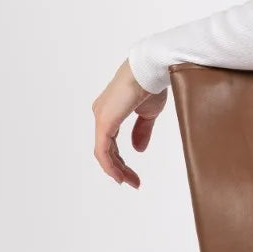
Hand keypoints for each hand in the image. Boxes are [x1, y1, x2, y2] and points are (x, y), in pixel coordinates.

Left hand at [92, 58, 167, 187]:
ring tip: (130, 182)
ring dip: (116, 170)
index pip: (110, 142)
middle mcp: (101, 114)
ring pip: (103, 152)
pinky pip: (103, 150)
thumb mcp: (148, 113)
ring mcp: (101, 117)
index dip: (120, 161)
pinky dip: (110, 165)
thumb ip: (141, 131)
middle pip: (105, 149)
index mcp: (110, 111)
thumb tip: (138, 150)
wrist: (152, 69)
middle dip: (119, 168)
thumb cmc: (151, 84)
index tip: (133, 175)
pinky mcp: (104, 121)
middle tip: (134, 182)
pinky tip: (120, 175)